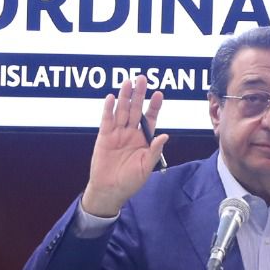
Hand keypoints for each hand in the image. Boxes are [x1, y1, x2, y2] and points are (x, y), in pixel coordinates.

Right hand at [79, 75, 167, 217]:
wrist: (110, 190)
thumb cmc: (130, 181)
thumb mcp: (146, 167)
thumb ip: (154, 150)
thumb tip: (164, 136)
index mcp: (144, 139)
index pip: (150, 118)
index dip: (154, 106)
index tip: (158, 94)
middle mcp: (131, 132)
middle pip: (135, 109)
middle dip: (139, 94)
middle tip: (142, 79)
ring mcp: (117, 133)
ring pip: (122, 111)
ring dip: (124, 97)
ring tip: (127, 83)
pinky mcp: (104, 136)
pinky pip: (107, 120)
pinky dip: (108, 109)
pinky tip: (111, 98)